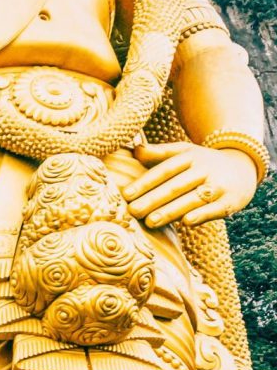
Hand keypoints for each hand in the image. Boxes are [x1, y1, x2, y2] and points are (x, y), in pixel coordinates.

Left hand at [124, 141, 258, 229]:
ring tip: (151, 222)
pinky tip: (187, 222)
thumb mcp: (183, 153)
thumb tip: (133, 147)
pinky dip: (202, 215)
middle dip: (154, 199)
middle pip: (176, 185)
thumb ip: (158, 153)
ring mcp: (219, 184)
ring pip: (193, 198)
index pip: (165, 170)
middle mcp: (204, 169)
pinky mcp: (231, 200)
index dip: (145, 182)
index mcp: (189, 156)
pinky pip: (216, 209)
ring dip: (172, 210)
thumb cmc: (201, 164)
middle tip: (133, 211)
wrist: (242, 167)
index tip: (126, 194)